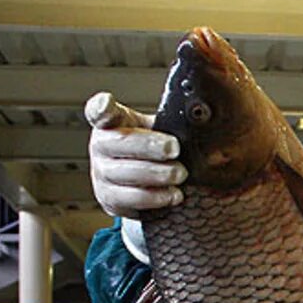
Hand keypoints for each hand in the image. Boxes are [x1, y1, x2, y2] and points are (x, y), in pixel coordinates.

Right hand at [85, 92, 185, 218]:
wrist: (147, 181)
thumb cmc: (155, 149)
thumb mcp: (161, 129)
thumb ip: (173, 124)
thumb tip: (203, 125)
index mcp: (113, 122)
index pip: (99, 110)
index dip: (100, 107)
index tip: (107, 102)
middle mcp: (101, 146)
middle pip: (118, 142)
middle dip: (150, 146)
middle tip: (175, 149)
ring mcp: (101, 173)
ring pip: (125, 173)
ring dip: (157, 174)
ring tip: (180, 174)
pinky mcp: (109, 199)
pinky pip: (130, 200)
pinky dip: (155, 198)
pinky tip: (173, 194)